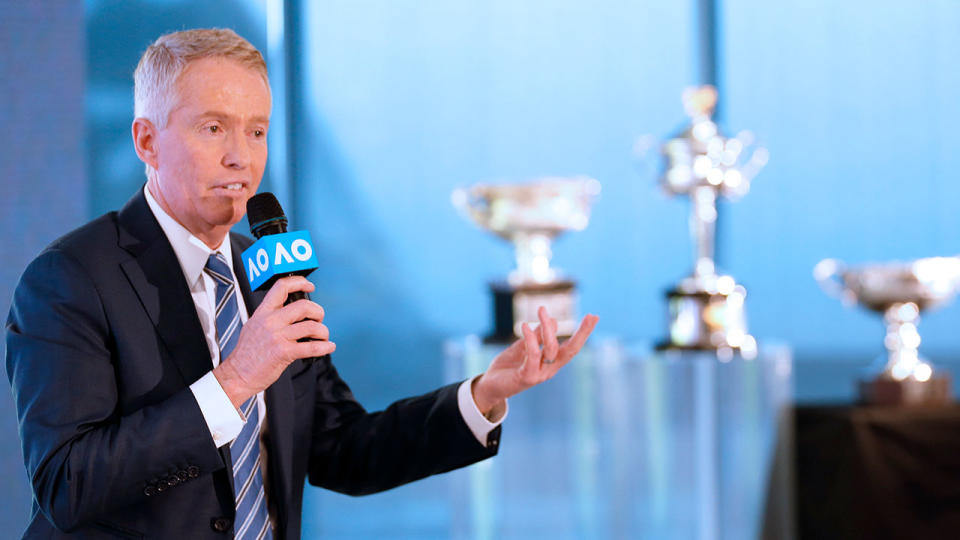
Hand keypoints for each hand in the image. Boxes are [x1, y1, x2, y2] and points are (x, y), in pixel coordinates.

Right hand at [213, 276, 335, 408]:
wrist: (237, 375)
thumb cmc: (247, 354)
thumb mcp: (254, 326)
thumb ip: (270, 317)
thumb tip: (291, 312)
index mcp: (263, 312)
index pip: (281, 287)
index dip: (299, 282)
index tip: (310, 286)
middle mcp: (270, 321)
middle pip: (304, 306)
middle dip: (318, 312)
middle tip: (319, 320)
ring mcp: (277, 336)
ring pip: (312, 326)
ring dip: (323, 332)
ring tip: (322, 337)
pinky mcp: (284, 352)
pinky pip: (312, 347)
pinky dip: (325, 347)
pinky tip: (328, 347)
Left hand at [471, 307, 598, 417]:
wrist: (490, 385)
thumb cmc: (508, 367)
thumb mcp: (523, 347)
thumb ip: (537, 336)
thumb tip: (553, 320)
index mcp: (551, 362)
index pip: (571, 347)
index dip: (583, 333)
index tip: (594, 317)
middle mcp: (549, 369)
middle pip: (571, 351)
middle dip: (582, 333)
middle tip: (591, 316)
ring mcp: (539, 374)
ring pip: (551, 349)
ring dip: (548, 328)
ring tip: (541, 310)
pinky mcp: (527, 377)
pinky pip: (532, 356)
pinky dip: (531, 340)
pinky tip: (525, 326)